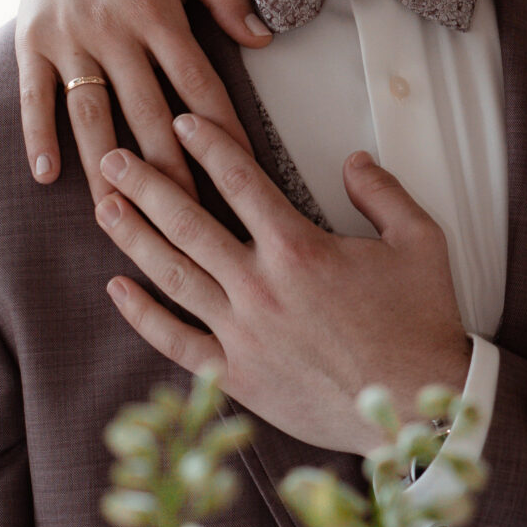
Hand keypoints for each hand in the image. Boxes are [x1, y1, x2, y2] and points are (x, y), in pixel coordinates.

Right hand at [17, 0, 271, 200]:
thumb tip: (263, 41)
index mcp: (156, 9)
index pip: (196, 82)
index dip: (220, 130)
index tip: (242, 173)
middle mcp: (110, 28)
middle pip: (144, 112)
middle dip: (168, 170)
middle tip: (190, 221)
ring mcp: (67, 38)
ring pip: (89, 113)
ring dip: (104, 167)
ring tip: (120, 216)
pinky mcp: (31, 42)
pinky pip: (34, 95)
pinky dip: (37, 134)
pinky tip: (46, 177)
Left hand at [96, 113, 471, 452]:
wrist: (417, 405)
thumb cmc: (422, 326)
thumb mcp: (420, 242)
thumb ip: (383, 193)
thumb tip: (355, 160)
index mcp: (299, 247)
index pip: (239, 180)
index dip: (207, 144)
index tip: (181, 122)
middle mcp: (260, 285)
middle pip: (188, 222)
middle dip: (146, 184)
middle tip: (114, 158)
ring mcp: (242, 332)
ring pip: (173, 274)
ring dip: (134, 237)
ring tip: (104, 208)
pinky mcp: (237, 375)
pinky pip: (176, 341)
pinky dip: (143, 315)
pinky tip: (118, 289)